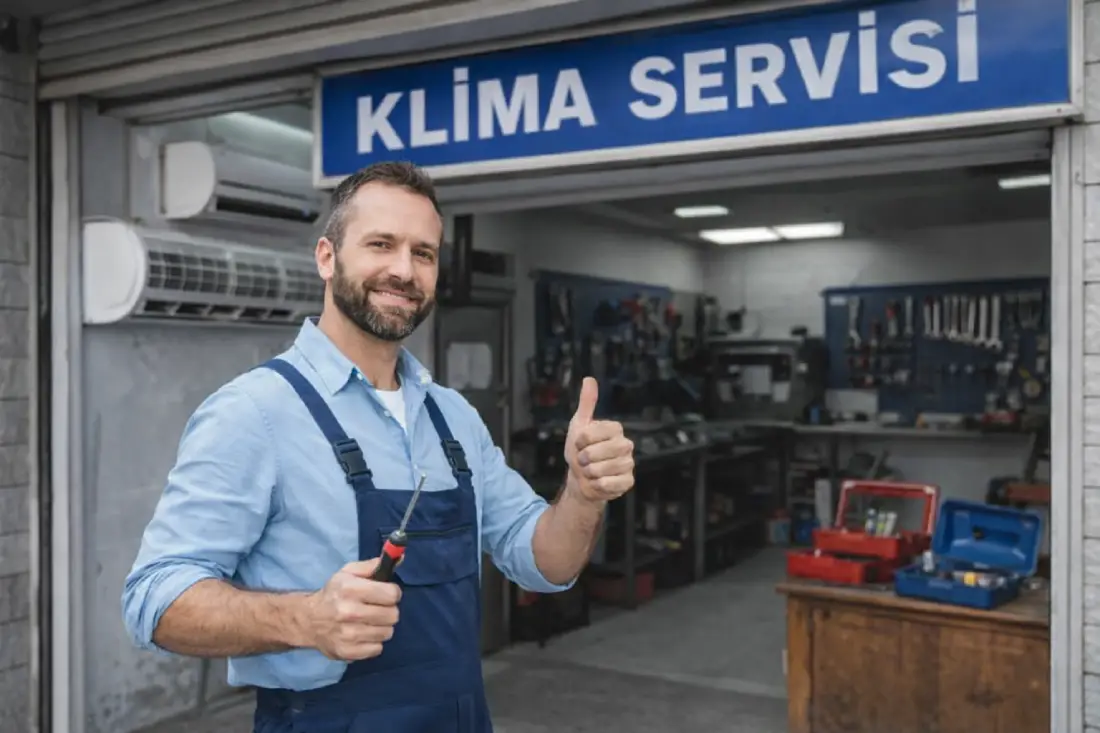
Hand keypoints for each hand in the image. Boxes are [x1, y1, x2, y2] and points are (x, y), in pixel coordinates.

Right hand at [306, 557, 401, 660]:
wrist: (309, 620)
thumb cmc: (334, 594)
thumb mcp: (348, 572)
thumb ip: (373, 565)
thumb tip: (400, 557)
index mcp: (350, 589)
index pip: (391, 594)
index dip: (392, 593)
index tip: (386, 594)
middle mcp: (349, 612)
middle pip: (392, 615)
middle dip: (389, 610)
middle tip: (378, 609)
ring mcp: (348, 635)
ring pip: (387, 633)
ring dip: (382, 627)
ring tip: (370, 622)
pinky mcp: (348, 652)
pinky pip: (378, 649)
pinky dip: (374, 642)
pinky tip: (363, 635)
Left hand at [564, 377, 634, 503]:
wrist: (580, 480)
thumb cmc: (580, 451)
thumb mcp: (579, 425)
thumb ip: (586, 404)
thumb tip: (589, 379)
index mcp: (615, 429)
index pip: (596, 432)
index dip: (582, 440)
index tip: (579, 444)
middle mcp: (626, 444)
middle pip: (603, 450)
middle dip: (586, 457)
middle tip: (583, 460)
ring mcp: (629, 464)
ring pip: (605, 468)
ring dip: (590, 472)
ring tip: (590, 471)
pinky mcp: (628, 481)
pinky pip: (610, 484)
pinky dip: (598, 485)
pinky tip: (597, 482)